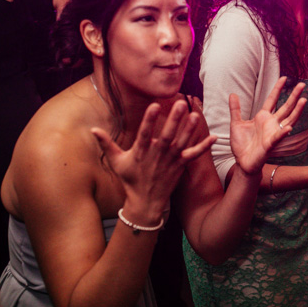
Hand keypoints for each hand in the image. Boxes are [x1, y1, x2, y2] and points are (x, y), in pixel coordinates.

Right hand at [91, 99, 216, 218]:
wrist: (145, 202)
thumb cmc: (130, 179)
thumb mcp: (116, 162)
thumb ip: (106, 143)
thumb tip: (92, 129)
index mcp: (141, 153)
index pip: (145, 134)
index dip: (149, 120)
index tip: (154, 105)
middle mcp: (157, 156)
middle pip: (167, 136)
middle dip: (174, 120)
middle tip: (181, 104)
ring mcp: (170, 161)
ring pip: (181, 143)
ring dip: (189, 129)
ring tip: (196, 115)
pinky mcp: (180, 166)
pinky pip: (193, 155)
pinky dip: (204, 147)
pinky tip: (214, 137)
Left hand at [229, 77, 305, 174]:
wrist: (242, 162)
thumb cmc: (241, 145)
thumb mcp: (236, 123)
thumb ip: (235, 109)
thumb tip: (232, 94)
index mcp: (263, 117)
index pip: (272, 99)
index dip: (278, 88)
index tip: (284, 78)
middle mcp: (271, 123)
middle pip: (286, 106)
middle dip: (294, 96)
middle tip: (302, 84)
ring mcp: (273, 133)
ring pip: (288, 119)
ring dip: (296, 110)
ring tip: (303, 100)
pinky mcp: (270, 144)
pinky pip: (278, 137)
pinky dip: (283, 132)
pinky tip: (289, 127)